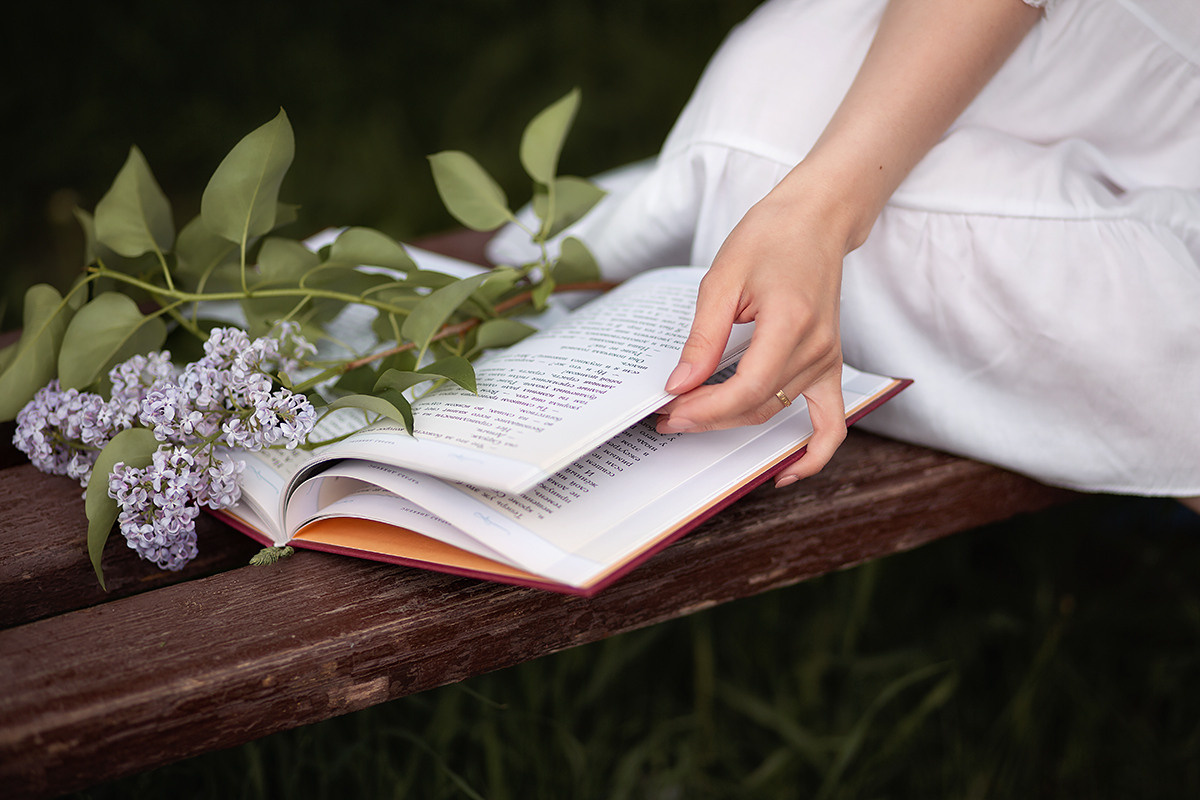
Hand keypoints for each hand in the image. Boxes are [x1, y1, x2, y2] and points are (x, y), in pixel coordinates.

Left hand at [655, 171, 850, 485]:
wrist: (816, 219)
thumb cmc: (770, 237)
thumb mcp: (722, 279)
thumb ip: (703, 338)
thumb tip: (680, 385)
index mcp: (791, 323)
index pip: (746, 390)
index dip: (704, 409)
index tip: (668, 410)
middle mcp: (817, 347)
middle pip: (757, 406)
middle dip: (707, 417)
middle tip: (665, 416)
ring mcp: (828, 359)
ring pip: (775, 411)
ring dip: (733, 422)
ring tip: (690, 419)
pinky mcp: (830, 362)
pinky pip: (831, 421)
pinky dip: (813, 452)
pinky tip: (785, 471)